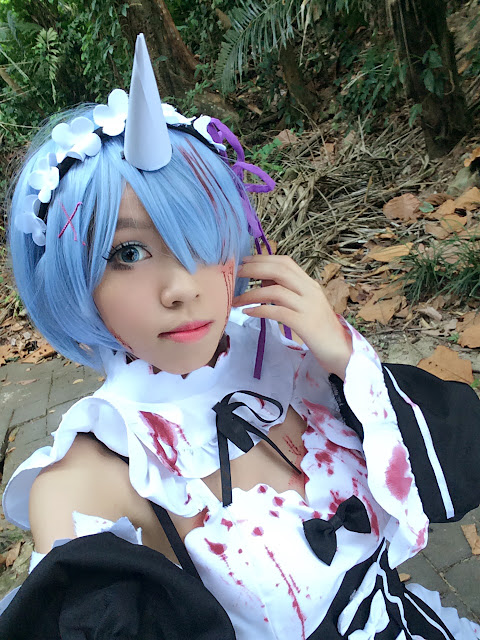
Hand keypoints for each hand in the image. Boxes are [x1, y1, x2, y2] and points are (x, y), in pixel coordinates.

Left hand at [233, 255, 352, 378]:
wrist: (341, 351)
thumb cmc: (320, 330)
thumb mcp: (305, 305)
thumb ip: (288, 291)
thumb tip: (263, 280)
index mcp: (310, 284)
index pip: (286, 262)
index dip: (263, 259)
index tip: (244, 261)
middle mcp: (310, 291)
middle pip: (280, 271)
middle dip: (254, 269)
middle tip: (235, 274)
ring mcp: (308, 306)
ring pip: (276, 290)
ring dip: (251, 293)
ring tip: (235, 299)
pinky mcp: (305, 324)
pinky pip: (277, 312)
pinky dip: (260, 310)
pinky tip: (248, 312)